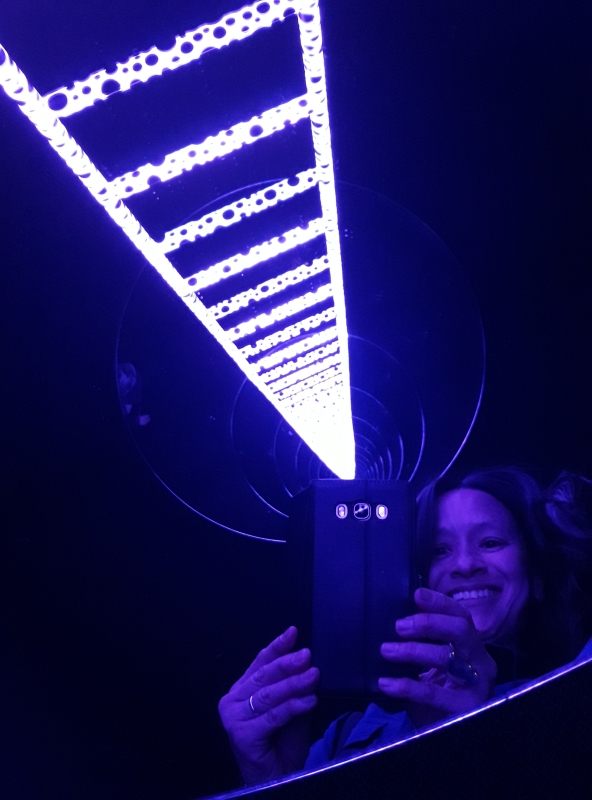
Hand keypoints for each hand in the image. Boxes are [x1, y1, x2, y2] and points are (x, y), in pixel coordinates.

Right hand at [218, 626, 319, 785]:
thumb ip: (296, 689)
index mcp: (242, 689)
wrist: (276, 777)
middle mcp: (233, 700)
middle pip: (263, 677)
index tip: (293, 633)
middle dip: (287, 664)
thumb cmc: (281, 743)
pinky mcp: (242, 734)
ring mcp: (234, 717)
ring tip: (313, 676)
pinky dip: (293, 706)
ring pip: (268, 695)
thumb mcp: (292, 709)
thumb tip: (308, 665)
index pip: (260, 663)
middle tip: (306, 655)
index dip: (277, 647)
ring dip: (294, 684)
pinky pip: (273, 716)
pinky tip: (309, 700)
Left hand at [379, 588, 496, 728]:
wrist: (446, 735)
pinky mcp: (466, 708)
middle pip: (460, 630)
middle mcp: (481, 662)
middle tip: (399, 627)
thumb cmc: (440, 694)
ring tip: (386, 650)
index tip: (417, 594)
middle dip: (428, 623)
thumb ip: (425, 642)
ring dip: (412, 651)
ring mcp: (477, 685)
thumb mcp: (434, 665)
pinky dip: (406, 685)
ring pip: (447, 658)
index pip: (462, 616)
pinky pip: (433, 692)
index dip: (441, 603)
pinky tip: (386, 683)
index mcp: (473, 647)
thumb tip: (399, 617)